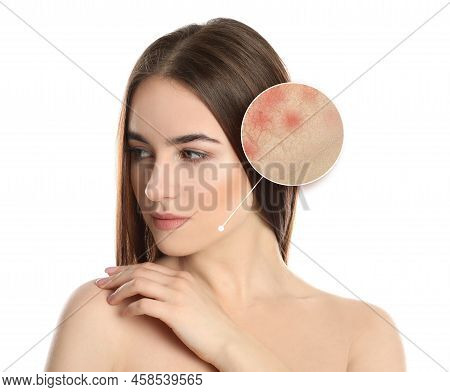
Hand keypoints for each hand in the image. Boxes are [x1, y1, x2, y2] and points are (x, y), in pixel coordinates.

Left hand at [95, 262, 239, 365]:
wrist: (227, 339)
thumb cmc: (211, 324)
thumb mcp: (196, 300)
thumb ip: (180, 291)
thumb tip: (159, 292)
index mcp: (183, 277)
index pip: (148, 267)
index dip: (127, 268)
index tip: (112, 272)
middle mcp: (179, 282)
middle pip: (140, 272)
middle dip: (117, 276)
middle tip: (101, 282)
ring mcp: (177, 295)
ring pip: (139, 284)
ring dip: (120, 291)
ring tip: (109, 300)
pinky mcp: (175, 312)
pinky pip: (144, 305)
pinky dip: (130, 308)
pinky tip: (124, 314)